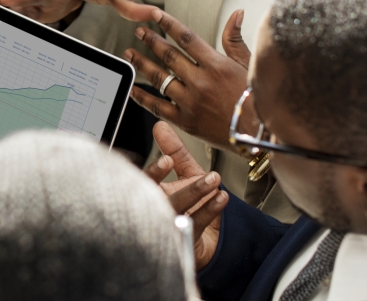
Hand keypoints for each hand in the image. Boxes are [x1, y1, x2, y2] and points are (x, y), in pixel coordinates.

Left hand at [126, 10, 251, 148]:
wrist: (259, 134)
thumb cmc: (257, 98)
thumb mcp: (249, 65)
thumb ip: (235, 39)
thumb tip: (237, 13)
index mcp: (216, 65)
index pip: (186, 38)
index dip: (168, 24)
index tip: (155, 14)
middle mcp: (201, 82)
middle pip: (168, 56)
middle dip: (151, 41)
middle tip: (139, 32)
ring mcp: (191, 102)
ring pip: (159, 78)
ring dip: (142, 64)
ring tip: (130, 54)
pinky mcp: (185, 121)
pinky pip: (157, 106)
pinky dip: (142, 97)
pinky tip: (133, 88)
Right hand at [144, 122, 225, 268]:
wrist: (208, 238)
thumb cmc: (192, 204)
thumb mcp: (187, 173)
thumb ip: (174, 151)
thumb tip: (160, 126)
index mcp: (154, 192)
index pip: (145, 181)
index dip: (154, 172)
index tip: (166, 160)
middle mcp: (158, 209)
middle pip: (162, 198)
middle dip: (182, 185)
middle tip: (203, 174)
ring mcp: (170, 225)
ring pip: (179, 210)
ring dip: (196, 193)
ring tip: (214, 179)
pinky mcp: (185, 239)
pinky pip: (196, 224)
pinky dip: (209, 209)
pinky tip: (221, 197)